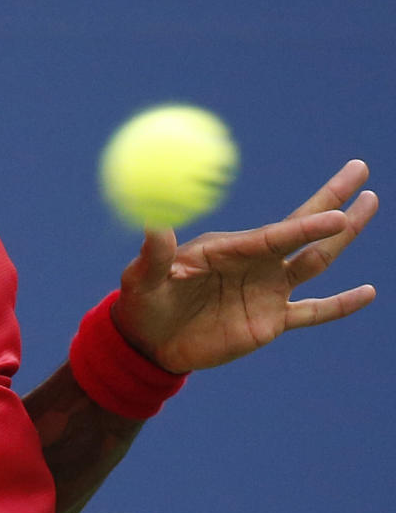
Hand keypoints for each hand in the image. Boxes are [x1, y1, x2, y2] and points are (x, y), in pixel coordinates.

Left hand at [111, 160, 377, 373]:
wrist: (148, 342)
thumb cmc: (143, 303)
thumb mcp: (143, 279)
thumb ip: (155, 253)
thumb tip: (153, 219)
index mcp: (229, 249)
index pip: (276, 234)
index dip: (308, 226)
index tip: (337, 210)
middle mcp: (255, 264)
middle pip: (303, 231)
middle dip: (333, 201)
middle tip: (361, 169)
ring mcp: (266, 292)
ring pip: (315, 262)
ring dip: (343, 237)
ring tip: (369, 204)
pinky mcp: (270, 322)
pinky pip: (313, 312)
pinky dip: (341, 304)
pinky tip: (368, 292)